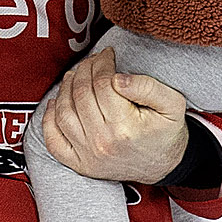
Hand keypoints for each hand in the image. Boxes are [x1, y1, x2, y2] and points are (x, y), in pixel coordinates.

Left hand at [43, 47, 188, 183]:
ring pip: (64, 113)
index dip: (102, 62)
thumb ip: (148, 87)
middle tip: (92, 60)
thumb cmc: (167, 132)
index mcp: (124, 127)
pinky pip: (54, 141)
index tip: (107, 54)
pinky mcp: (80, 164)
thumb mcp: (172, 105)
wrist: (165, 167)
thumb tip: (118, 78)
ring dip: (65, 88)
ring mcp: (88, 155)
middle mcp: (102, 142)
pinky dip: (48, 120)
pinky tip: (55, 103)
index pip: (102, 83)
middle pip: (81, 94)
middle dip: (84, 70)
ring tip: (75, 75)